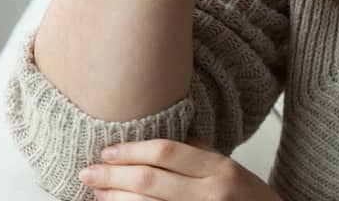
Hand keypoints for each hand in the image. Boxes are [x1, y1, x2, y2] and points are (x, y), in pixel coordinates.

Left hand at [78, 136, 281, 199]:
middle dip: (113, 175)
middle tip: (88, 171)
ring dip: (115, 199)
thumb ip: (199, 155)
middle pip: (149, 181)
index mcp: (220, 170)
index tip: (108, 150)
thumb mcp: (231, 169)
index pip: (167, 153)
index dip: (132, 150)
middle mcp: (210, 195)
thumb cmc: (250, 200)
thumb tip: (157, 144)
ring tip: (96, 192)